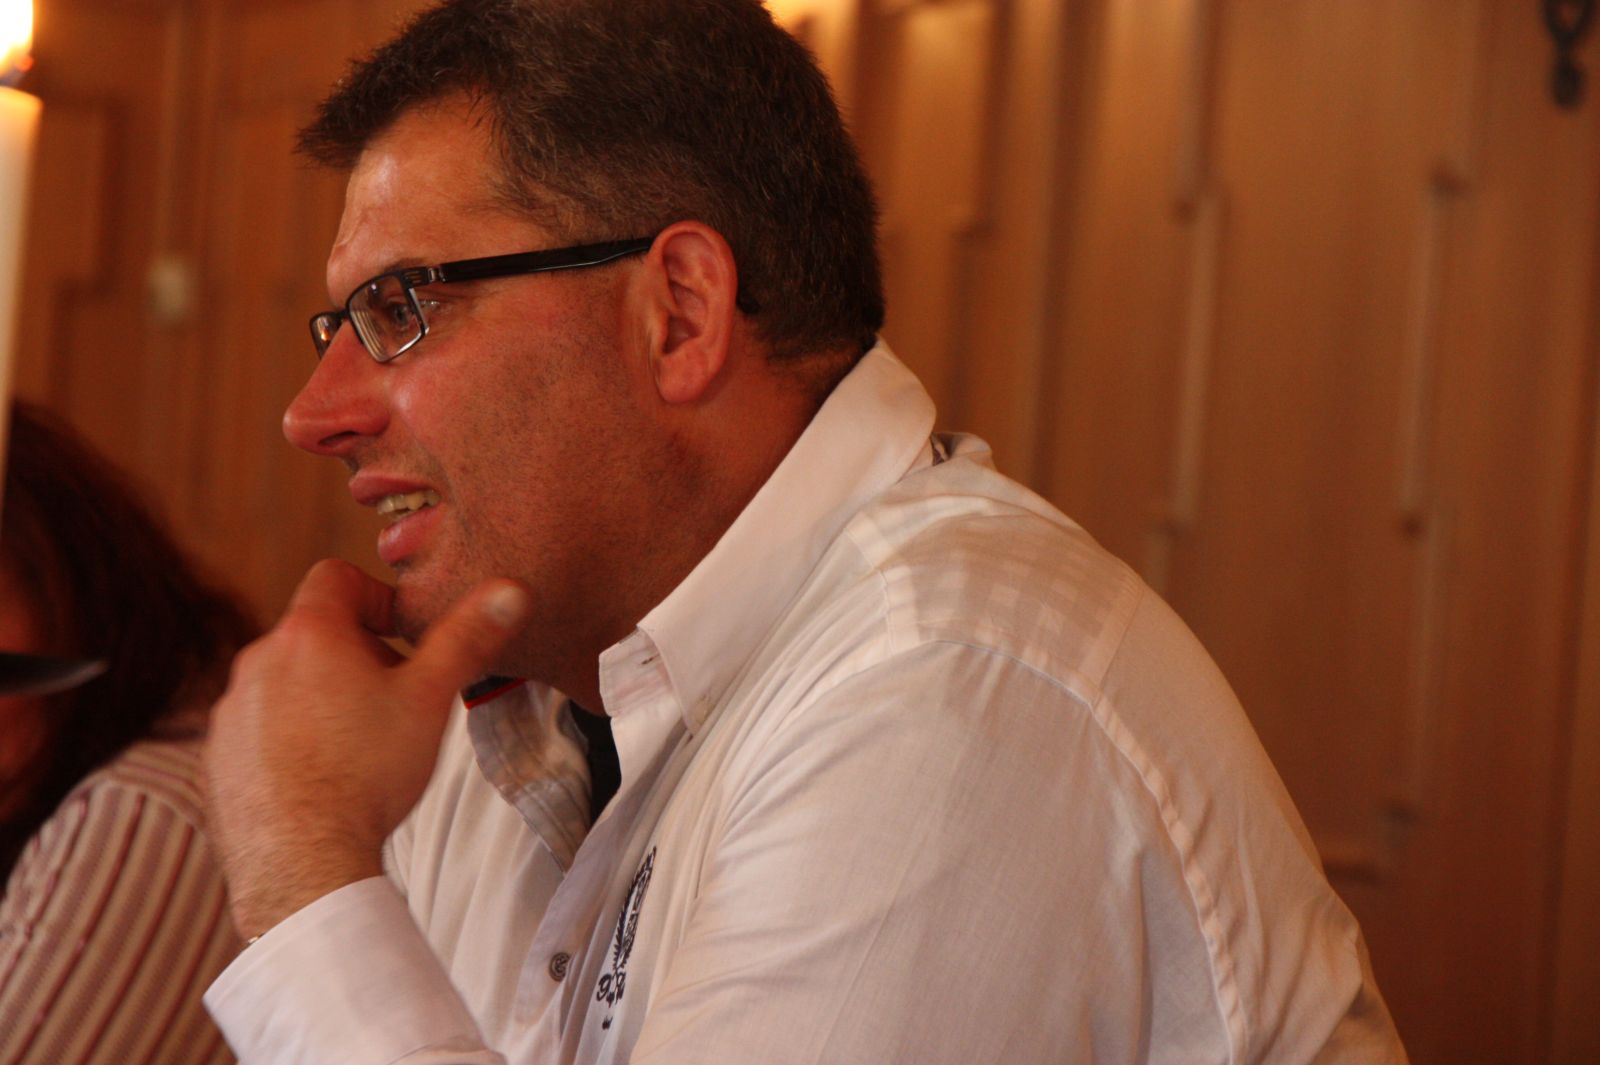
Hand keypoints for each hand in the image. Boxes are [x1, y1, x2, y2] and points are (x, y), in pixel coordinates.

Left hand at [202, 559, 530, 939]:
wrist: (301, 863)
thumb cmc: (367, 775)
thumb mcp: (431, 698)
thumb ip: (467, 637)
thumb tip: (510, 589)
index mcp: (308, 633)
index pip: (337, 576)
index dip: (377, 596)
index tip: (401, 636)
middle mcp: (257, 661)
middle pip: (313, 633)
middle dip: (355, 654)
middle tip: (393, 698)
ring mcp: (230, 711)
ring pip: (284, 682)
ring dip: (319, 696)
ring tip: (358, 745)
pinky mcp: (217, 757)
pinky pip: (257, 729)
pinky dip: (288, 740)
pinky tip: (321, 777)